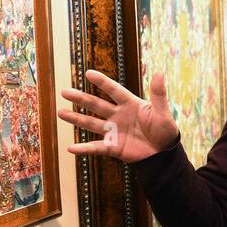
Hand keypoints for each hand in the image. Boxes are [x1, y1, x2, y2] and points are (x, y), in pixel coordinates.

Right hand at [57, 69, 178, 163]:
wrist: (164, 154)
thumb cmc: (166, 131)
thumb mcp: (163, 112)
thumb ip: (158, 94)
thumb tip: (160, 73)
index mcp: (130, 104)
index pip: (114, 90)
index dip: (102, 82)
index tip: (88, 73)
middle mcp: (118, 116)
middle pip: (96, 105)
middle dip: (81, 98)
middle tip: (64, 91)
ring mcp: (114, 131)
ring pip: (91, 123)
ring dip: (76, 119)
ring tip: (60, 113)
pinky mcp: (113, 147)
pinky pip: (96, 148)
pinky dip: (84, 149)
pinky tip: (71, 148)